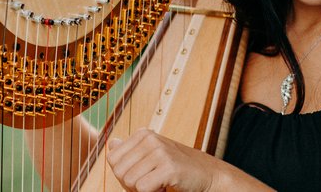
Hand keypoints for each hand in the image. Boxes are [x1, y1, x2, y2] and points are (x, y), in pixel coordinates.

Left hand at [106, 129, 222, 191]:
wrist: (209, 175)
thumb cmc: (178, 169)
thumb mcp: (152, 156)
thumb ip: (131, 151)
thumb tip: (111, 143)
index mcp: (143, 134)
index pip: (112, 159)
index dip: (123, 174)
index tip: (142, 175)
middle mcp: (149, 139)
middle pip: (118, 171)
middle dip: (131, 184)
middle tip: (151, 183)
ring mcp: (159, 151)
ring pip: (129, 181)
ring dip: (142, 190)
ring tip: (160, 184)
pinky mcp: (169, 167)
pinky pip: (143, 188)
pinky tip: (165, 187)